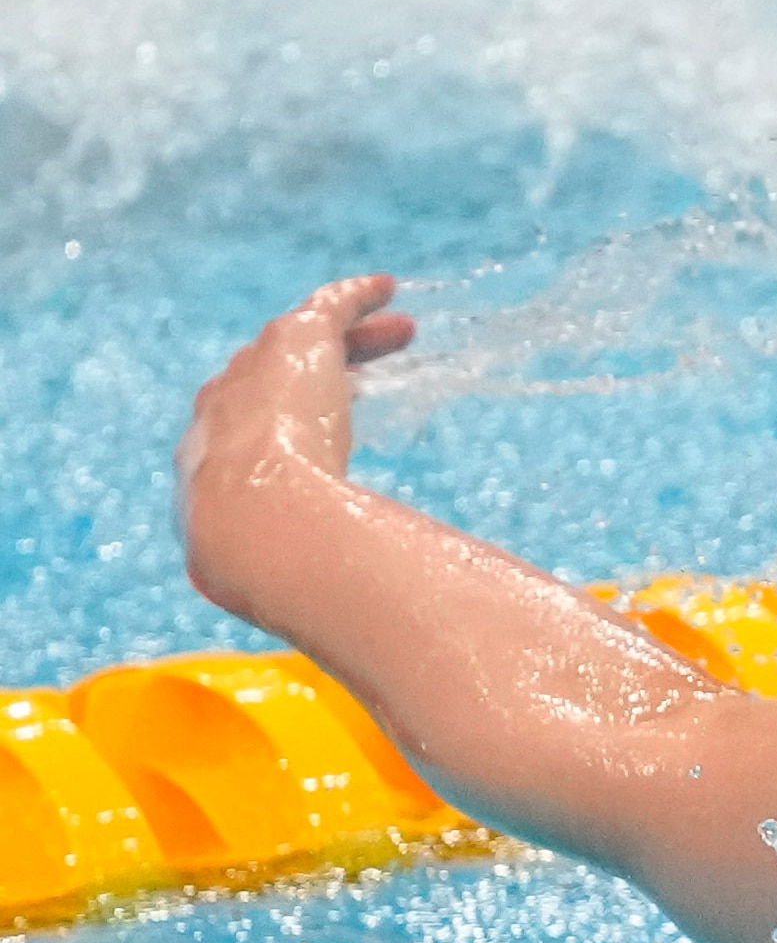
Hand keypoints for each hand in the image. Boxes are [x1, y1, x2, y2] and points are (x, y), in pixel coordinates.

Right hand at [179, 273, 415, 617]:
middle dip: (315, 376)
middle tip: (362, 373)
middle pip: (267, 383)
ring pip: (300, 345)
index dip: (289, 434)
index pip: (248, 443)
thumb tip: (375, 651)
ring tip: (399, 330)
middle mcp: (219, 420)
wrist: (257, 533)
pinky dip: (354, 299)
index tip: (331, 436)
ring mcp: (250, 379)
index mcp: (210, 478)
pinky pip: (324, 310)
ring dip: (348, 337)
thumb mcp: (292, 594)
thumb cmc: (277, 577)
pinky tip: (387, 291)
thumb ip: (324, 600)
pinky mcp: (290, 347)